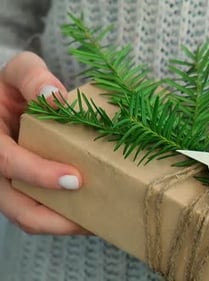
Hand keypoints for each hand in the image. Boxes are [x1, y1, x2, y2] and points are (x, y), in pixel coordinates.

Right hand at [0, 52, 87, 234]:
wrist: (10, 101)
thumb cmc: (15, 86)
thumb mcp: (19, 71)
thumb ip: (32, 77)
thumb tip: (55, 96)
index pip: (7, 162)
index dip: (39, 173)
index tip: (74, 179)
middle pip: (16, 207)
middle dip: (54, 218)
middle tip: (91, 217)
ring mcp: (10, 184)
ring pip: (30, 218)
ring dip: (63, 224)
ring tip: (98, 222)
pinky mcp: (26, 191)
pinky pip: (43, 212)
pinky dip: (66, 218)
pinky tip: (94, 215)